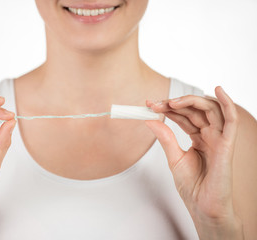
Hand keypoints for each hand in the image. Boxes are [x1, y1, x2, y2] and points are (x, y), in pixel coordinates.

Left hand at [145, 87, 242, 238]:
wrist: (202, 206)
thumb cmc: (192, 186)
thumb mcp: (174, 158)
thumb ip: (165, 138)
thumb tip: (150, 120)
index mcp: (198, 137)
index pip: (183, 115)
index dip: (167, 108)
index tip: (149, 104)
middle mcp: (210, 135)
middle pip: (195, 110)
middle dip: (174, 104)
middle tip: (155, 104)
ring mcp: (219, 138)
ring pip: (210, 109)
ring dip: (190, 101)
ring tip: (171, 102)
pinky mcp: (227, 144)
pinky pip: (231, 120)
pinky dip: (227, 103)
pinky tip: (218, 89)